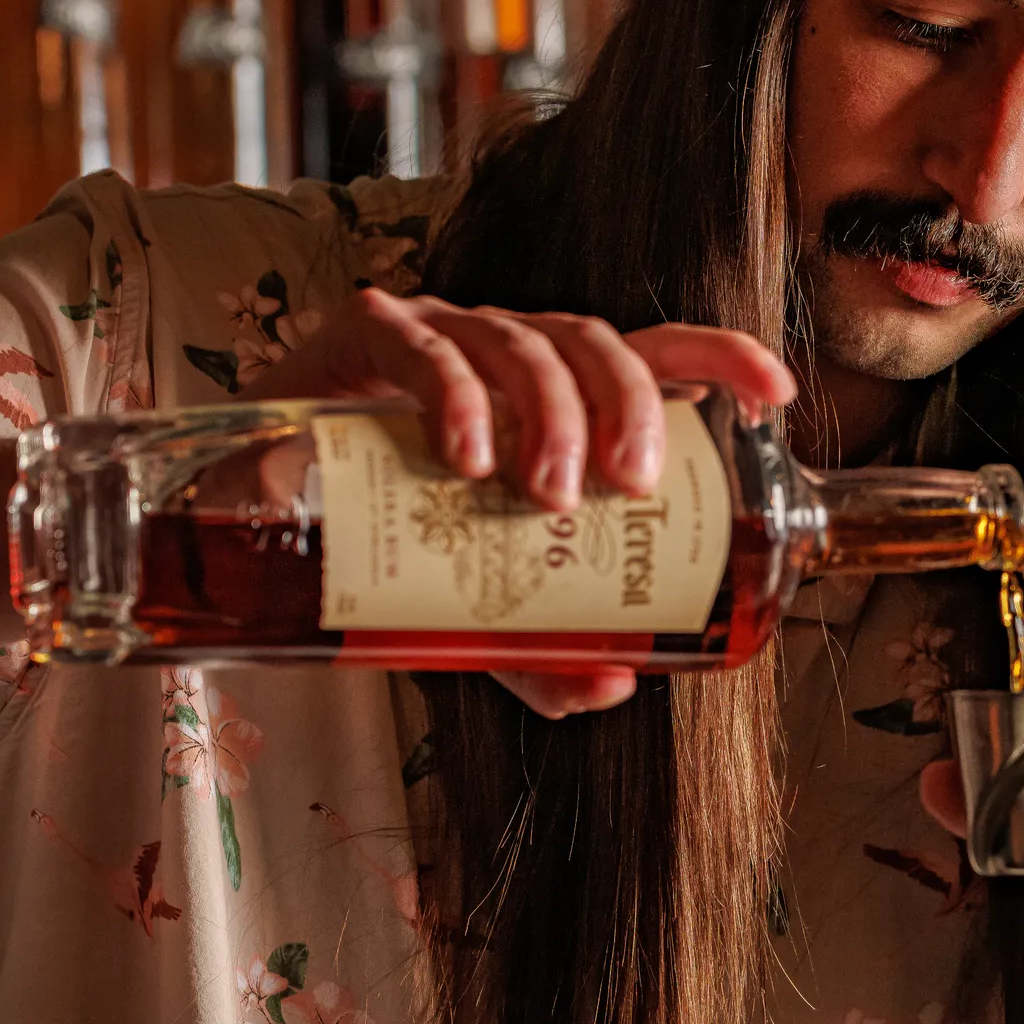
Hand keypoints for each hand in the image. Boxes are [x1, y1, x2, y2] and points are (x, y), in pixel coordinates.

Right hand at [251, 286, 794, 719]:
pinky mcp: (361, 338)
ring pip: (518, 340)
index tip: (775, 395)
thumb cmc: (383, 538)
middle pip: (591, 344)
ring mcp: (435, 336)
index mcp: (550, 397)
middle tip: (629, 488)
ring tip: (546, 495)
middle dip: (626, 407)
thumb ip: (540, 645)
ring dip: (547, 412)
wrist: (248, 513)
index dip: (718, 358)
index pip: (650, 352)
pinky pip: (418, 345)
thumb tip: (613, 687)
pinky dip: (450, 395)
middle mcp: (504, 351)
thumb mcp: (474, 608)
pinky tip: (465, 454)